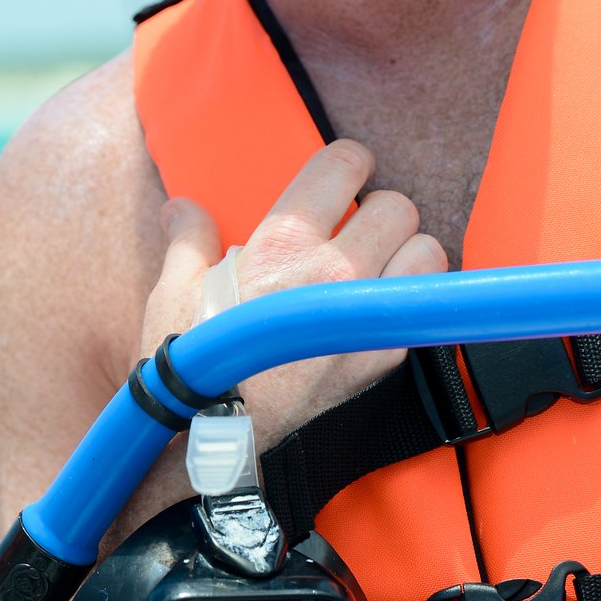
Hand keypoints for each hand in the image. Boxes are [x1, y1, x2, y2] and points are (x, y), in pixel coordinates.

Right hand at [140, 140, 446, 451]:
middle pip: (398, 205)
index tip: (348, 172)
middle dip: (380, 210)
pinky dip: (410, 302)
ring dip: (408, 253)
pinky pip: (423, 310)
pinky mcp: (382, 358)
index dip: (350, 161)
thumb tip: (181, 209)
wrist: (213, 439)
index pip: (345, 164)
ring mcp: (363, 316)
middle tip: (360, 228)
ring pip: (427, 253)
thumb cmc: (194, 362)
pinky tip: (380, 308)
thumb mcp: (173, 290)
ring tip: (382, 264)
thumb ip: (188, 240)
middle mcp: (335, 271)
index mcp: (285, 240)